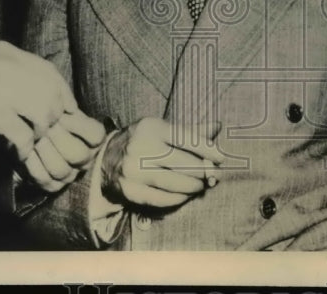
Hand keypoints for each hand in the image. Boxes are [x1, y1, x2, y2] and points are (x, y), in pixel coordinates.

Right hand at [0, 41, 77, 157]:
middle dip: (55, 113)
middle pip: (50, 90)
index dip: (62, 91)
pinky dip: (26, 146)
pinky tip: (19, 150)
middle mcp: (7, 65)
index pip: (48, 70)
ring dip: (41, 130)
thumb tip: (47, 90)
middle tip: (47, 128)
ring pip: (43, 110)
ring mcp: (0, 88)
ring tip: (31, 138)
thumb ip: (15, 73)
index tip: (67, 108)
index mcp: (6, 52)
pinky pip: (25, 133)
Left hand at [20, 111, 106, 192]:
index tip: (61, 114)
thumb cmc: (44, 114)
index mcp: (93, 139)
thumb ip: (65, 102)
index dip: (79, 125)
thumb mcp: (57, 103)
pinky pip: (44, 180)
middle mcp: (85, 158)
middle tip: (44, 127)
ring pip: (61, 169)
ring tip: (33, 139)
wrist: (24, 130)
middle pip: (78, 154)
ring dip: (44, 152)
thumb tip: (68, 108)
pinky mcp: (52, 185)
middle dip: (58, 139)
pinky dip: (33, 166)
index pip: (96, 136)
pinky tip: (26, 153)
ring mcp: (69, 173)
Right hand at [101, 117, 223, 208]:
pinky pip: (161, 199)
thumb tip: (218, 126)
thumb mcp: (162, 129)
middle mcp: (140, 147)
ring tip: (201, 185)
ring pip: (174, 183)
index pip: (186, 138)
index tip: (221, 158)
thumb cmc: (143, 140)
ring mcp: (133, 170)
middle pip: (182, 163)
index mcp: (151, 127)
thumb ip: (190, 131)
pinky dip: (178, 198)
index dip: (207, 149)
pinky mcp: (130, 191)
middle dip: (202, 171)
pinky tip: (185, 195)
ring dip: (193, 186)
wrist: (105, 158)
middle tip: (212, 175)